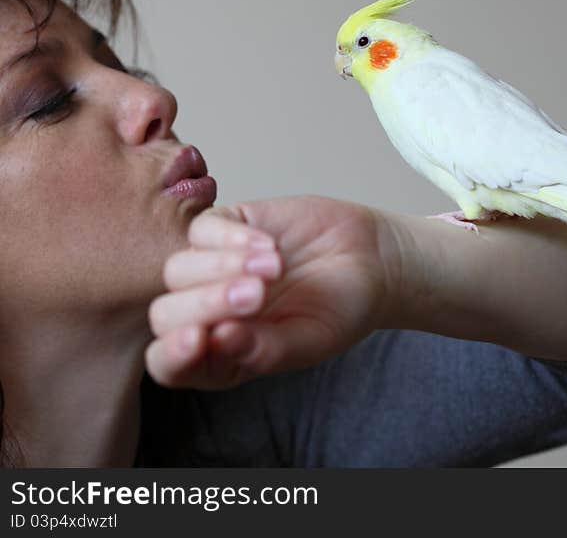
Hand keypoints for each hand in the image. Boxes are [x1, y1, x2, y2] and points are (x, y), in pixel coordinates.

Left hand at [146, 195, 403, 388]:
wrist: (373, 260)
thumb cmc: (342, 309)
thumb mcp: (311, 341)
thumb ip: (264, 350)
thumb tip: (216, 340)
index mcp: (222, 355)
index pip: (171, 365)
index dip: (174, 355)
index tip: (199, 338)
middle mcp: (208, 314)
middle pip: (167, 314)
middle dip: (207, 304)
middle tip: (258, 295)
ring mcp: (212, 269)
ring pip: (178, 270)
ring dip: (222, 267)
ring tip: (275, 267)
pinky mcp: (226, 226)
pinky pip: (202, 230)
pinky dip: (232, 237)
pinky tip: (270, 244)